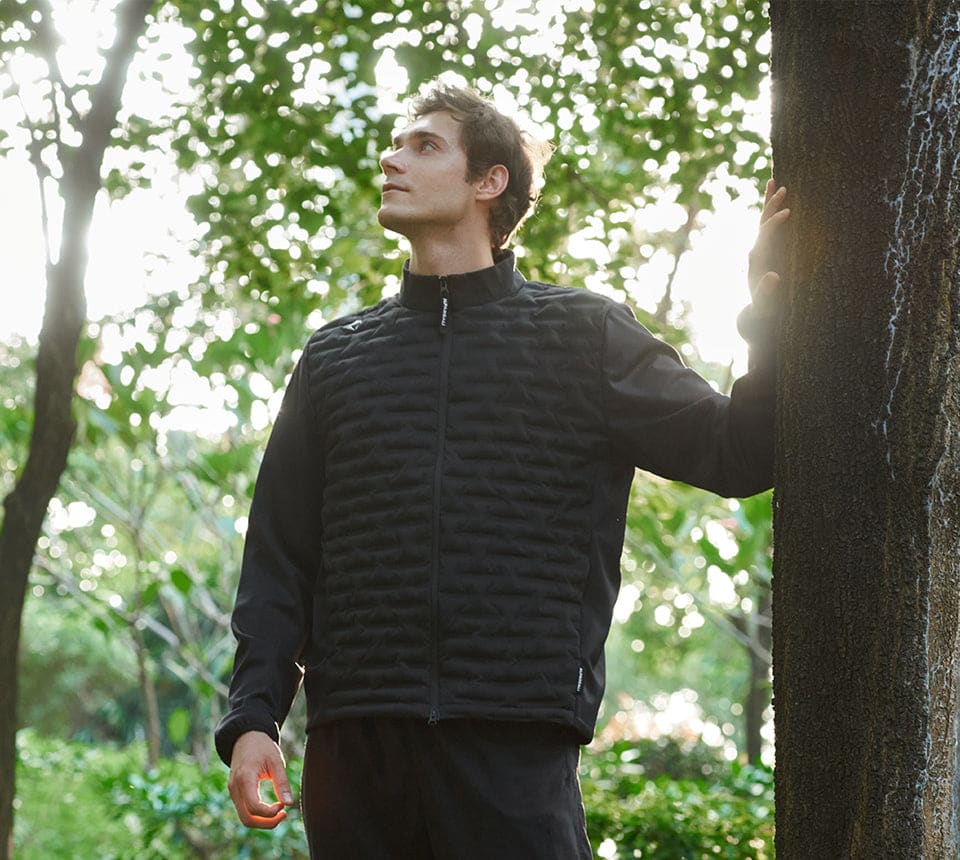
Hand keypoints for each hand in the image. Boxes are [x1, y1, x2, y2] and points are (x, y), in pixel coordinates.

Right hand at [228, 731, 295, 828]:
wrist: (246, 737)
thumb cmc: (262, 747)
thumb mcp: (276, 761)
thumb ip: (282, 782)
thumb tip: (290, 804)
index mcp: (244, 778)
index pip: (254, 807)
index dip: (270, 813)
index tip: (283, 806)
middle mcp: (235, 788)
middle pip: (247, 819)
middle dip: (267, 823)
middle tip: (284, 815)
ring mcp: (233, 792)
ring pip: (245, 818)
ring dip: (262, 821)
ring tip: (279, 812)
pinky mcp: (235, 793)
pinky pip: (244, 811)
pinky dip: (257, 815)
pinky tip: (271, 808)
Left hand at [748, 179, 790, 316]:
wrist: (759, 309)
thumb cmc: (765, 306)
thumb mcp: (766, 302)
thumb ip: (766, 291)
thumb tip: (772, 277)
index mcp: (757, 258)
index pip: (765, 235)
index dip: (774, 223)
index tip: (788, 212)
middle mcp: (757, 249)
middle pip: (762, 222)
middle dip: (771, 206)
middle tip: (783, 188)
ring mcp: (761, 247)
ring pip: (764, 220)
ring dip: (769, 202)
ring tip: (775, 182)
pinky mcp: (767, 248)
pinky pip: (768, 225)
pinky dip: (772, 210)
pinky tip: (776, 196)